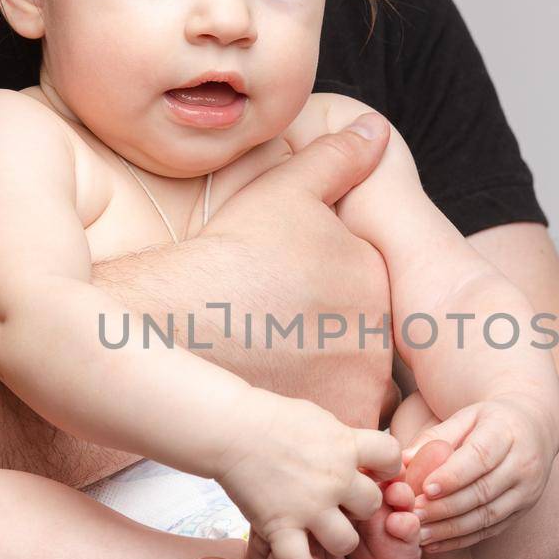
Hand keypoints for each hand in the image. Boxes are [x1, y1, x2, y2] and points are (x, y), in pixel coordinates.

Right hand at [180, 112, 398, 426]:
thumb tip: (375, 129)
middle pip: (358, 344)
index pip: (365, 293)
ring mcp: (359, 386)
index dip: (324, 296)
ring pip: (348, 387)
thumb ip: (339, 158)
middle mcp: (381, 336)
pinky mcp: (330, 427)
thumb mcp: (287, 188)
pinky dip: (311, 419)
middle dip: (325, 342)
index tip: (283, 295)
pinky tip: (273, 396)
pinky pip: (334, 429)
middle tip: (270, 331)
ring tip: (267, 364)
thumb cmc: (228, 250)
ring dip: (320, 381)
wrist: (177, 317)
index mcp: (378, 278)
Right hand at [217, 388, 401, 558]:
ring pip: (347, 541)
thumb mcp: (319, 419)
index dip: (386, 466)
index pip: (392, 456)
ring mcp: (309, 506)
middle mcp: (334, 478)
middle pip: (372, 505)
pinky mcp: (281, 526)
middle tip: (339, 505)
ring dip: (337, 540)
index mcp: (345, 445)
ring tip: (322, 533)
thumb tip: (359, 450)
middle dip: (359, 507)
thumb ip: (343, 439)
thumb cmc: (271, 418)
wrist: (231, 428)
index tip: (371, 470)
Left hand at [403, 395, 558, 552]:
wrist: (535, 429)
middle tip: (412, 514)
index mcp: (507, 433)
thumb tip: (401, 461)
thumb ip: (434, 437)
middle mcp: (524, 464)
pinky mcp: (523, 511)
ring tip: (419, 534)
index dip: (453, 476)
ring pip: (487, 516)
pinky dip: (461, 540)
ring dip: (450, 529)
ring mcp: (527, 491)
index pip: (480, 457)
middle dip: (445, 507)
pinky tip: (435, 544)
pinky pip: (491, 530)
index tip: (425, 488)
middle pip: (483, 491)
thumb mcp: (464, 417)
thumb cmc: (489, 422)